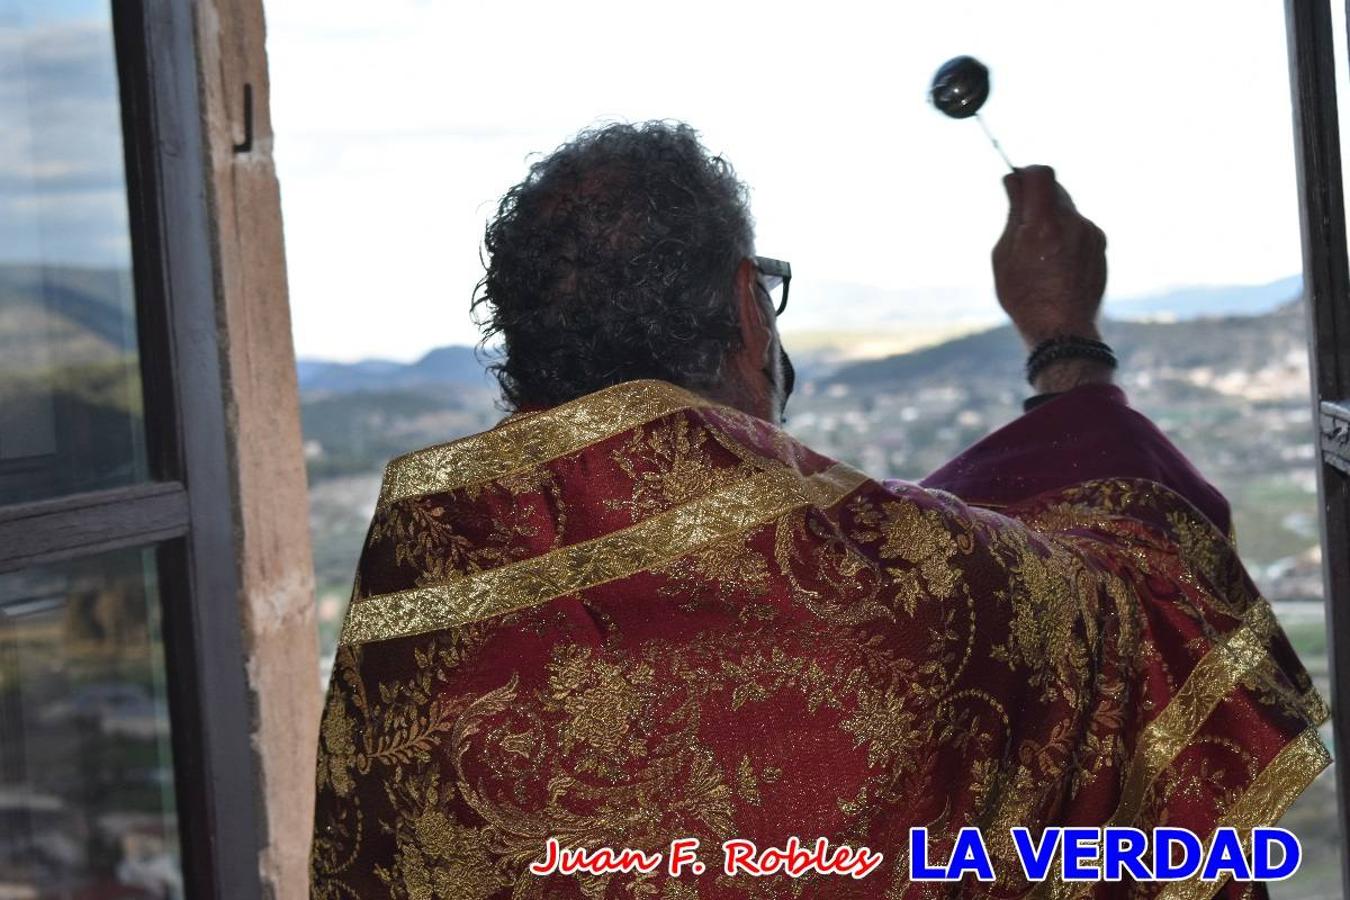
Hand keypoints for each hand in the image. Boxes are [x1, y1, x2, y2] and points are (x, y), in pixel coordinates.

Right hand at [992, 165, 1106, 348]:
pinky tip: (1055, 263)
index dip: (1026, 172)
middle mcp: (1074, 223)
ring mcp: (1091, 234)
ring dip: (1051, 218)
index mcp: (1045, 224)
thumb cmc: (1025, 297)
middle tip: (1021, 220)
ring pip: (1067, 210)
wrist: (1063, 331)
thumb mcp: (1004, 255)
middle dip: (1036, 198)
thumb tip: (1013, 181)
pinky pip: (1079, 228)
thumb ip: (1013, 214)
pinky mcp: (1101, 245)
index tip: (1015, 181)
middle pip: (1055, 190)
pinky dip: (1065, 234)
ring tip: (1038, 252)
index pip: (1041, 174)